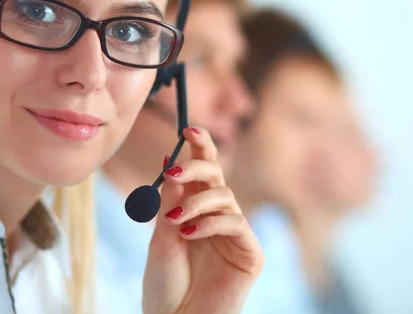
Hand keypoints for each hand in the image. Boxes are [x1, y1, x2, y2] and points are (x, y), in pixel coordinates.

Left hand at [143, 126, 264, 313]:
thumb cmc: (165, 284)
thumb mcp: (161, 234)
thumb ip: (171, 198)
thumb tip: (170, 156)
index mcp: (196, 211)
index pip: (203, 172)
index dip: (200, 147)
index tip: (187, 128)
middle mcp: (217, 218)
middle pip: (218, 176)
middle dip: (199, 164)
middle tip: (176, 169)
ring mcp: (235, 235)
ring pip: (226, 197)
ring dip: (197, 202)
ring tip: (174, 222)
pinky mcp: (251, 253)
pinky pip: (235, 223)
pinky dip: (211, 224)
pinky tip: (189, 234)